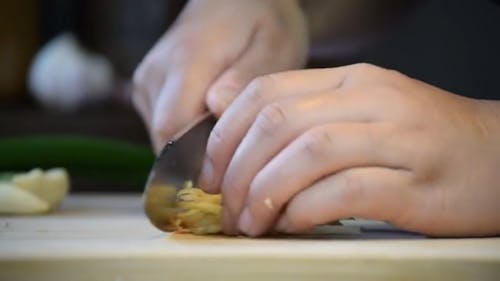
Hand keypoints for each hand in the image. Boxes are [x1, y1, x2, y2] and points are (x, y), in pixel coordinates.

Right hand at [132, 0, 307, 151]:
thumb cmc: (261, 20)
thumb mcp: (274, 43)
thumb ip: (247, 79)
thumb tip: (219, 110)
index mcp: (185, 62)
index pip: (174, 130)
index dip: (200, 162)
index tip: (232, 177)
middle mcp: (156, 74)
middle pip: (166, 140)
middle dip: (201, 162)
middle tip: (239, 167)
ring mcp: (147, 82)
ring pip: (163, 138)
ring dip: (194, 150)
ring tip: (230, 143)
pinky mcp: (148, 89)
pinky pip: (164, 127)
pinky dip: (188, 137)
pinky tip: (215, 128)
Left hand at [199, 63, 499, 236]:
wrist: (499, 157)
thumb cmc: (422, 141)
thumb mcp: (360, 113)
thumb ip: (301, 114)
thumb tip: (232, 120)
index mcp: (351, 81)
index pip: (266, 92)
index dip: (226, 133)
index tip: (211, 172)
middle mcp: (371, 100)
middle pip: (278, 123)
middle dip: (236, 169)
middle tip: (224, 205)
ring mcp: (397, 139)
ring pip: (307, 153)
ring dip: (264, 192)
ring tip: (250, 222)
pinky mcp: (415, 183)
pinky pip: (345, 190)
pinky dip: (305, 209)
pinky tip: (290, 224)